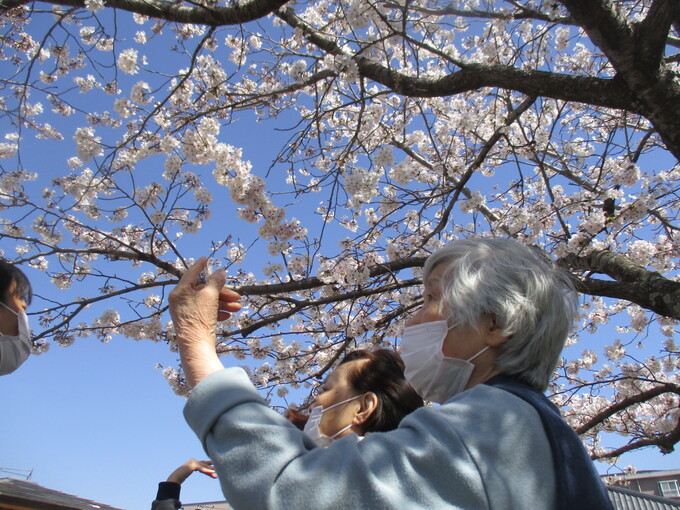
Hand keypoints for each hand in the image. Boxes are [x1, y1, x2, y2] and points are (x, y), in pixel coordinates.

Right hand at [166, 458, 216, 483]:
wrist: (174, 478)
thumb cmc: (180, 477)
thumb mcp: (189, 473)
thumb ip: (194, 471)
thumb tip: (199, 473)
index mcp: (193, 462)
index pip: (203, 464)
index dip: (209, 468)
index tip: (216, 471)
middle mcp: (193, 460)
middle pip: (205, 465)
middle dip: (212, 468)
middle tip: (219, 471)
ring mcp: (192, 462)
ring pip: (204, 466)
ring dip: (211, 470)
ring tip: (217, 472)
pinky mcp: (192, 465)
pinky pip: (201, 469)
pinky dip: (206, 471)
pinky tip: (211, 473)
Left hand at [169, 257, 241, 386]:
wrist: (196, 346)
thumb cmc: (200, 318)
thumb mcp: (210, 295)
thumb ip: (215, 281)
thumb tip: (220, 271)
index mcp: (180, 291)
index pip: (191, 274)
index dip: (200, 266)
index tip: (205, 258)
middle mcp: (180, 300)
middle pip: (204, 290)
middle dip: (222, 293)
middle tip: (237, 296)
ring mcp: (186, 312)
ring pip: (207, 302)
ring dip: (224, 303)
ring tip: (238, 308)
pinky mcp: (192, 322)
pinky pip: (206, 312)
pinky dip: (218, 312)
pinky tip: (228, 316)